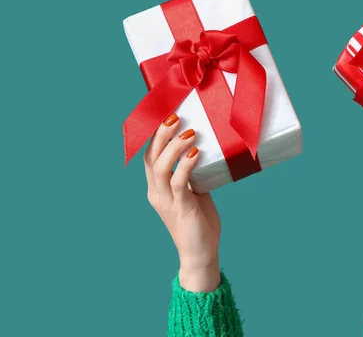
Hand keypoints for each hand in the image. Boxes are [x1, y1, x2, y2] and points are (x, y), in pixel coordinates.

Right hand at [143, 113, 220, 291]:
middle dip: (160, 135)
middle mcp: (156, 193)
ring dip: (174, 148)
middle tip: (175, 116)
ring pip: (161, 168)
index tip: (165, 114)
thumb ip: (195, 174)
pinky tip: (195, 153)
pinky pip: (179, 183)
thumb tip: (207, 149)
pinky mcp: (181, 209)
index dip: (154, 135)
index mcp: (156, 188)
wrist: (200, 254)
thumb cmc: (200, 221)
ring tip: (190, 132)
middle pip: (151, 158)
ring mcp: (166, 202)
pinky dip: (185, 166)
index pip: (149, 156)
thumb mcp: (196, 192)